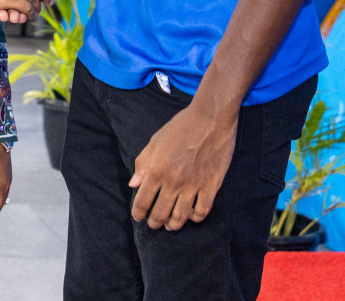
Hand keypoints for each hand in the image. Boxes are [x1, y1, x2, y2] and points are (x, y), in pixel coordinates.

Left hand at [129, 101, 237, 230]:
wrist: (210, 118)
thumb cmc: (181, 126)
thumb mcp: (155, 141)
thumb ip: (142, 163)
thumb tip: (133, 185)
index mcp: (156, 170)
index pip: (142, 202)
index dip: (138, 214)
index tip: (139, 217)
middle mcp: (173, 182)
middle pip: (160, 214)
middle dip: (154, 223)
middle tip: (154, 223)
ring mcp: (193, 185)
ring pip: (180, 217)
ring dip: (172, 225)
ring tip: (170, 225)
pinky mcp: (211, 186)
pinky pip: (202, 211)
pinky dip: (195, 218)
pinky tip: (191, 215)